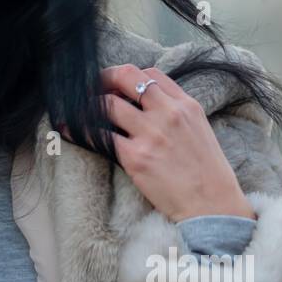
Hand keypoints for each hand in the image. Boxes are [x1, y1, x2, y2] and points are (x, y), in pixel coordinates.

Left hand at [91, 64, 256, 223]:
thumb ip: (176, 113)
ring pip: (107, 104)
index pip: (150, 75)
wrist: (213, 206)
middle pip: (126, 77)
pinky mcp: (135, 157)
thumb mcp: (200, 130)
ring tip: (78, 111)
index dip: (127, 76)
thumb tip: (147, 105)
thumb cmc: (208, 174)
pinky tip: (69, 130)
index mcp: (185, 105)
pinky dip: (80, 131)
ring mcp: (150, 134)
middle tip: (88, 87)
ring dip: (88, 106)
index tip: (115, 85)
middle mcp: (167, 113)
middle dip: (102, 78)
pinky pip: (99, 136)